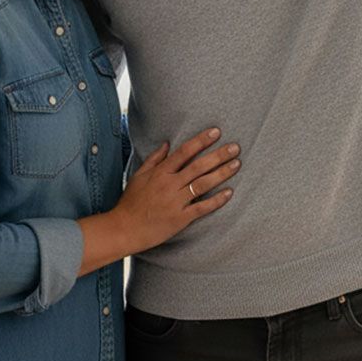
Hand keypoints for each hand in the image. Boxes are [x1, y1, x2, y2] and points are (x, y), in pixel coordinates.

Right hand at [110, 127, 238, 253]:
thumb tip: (167, 143)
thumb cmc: (131, 202)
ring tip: (237, 165)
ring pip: (203, 184)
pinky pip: (202, 207)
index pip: (185, 151)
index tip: (216, 132)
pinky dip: (217, 200)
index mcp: (160, 172)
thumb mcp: (139, 175)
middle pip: (199, 166)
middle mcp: (170, 184)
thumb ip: (154, 158)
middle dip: (219, 155)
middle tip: (235, 147)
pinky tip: (229, 192)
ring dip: (222, 173)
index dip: (201, 140)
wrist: (124, 229)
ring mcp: (176, 201)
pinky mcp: (181, 218)